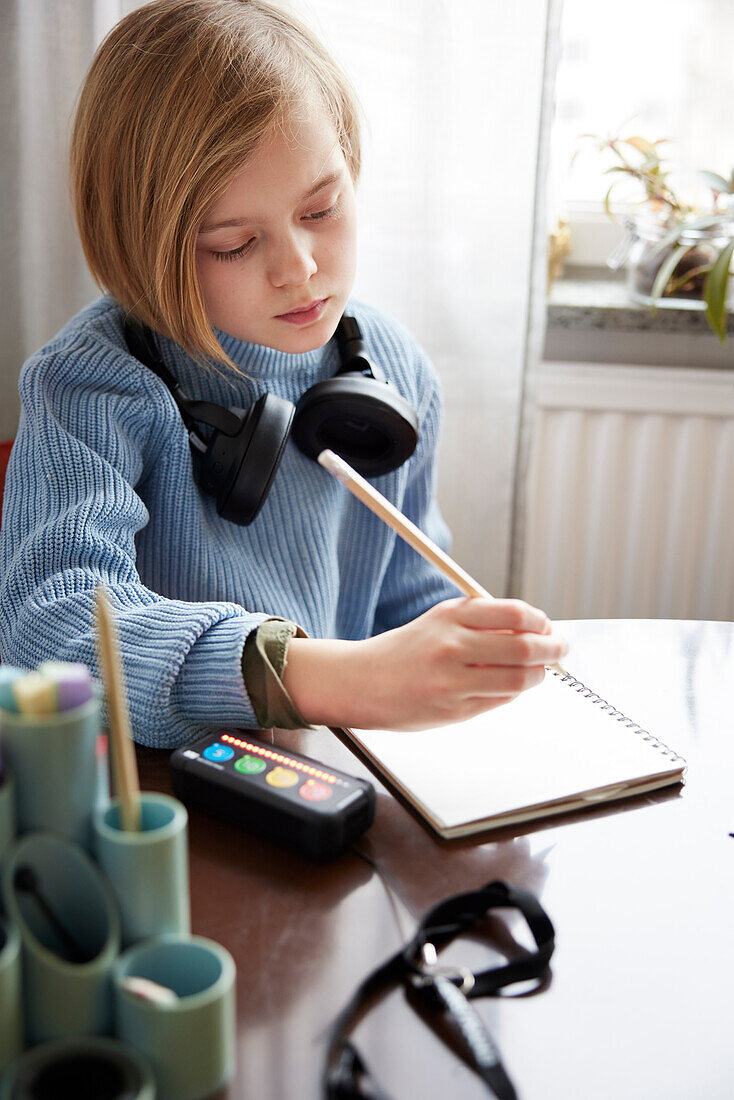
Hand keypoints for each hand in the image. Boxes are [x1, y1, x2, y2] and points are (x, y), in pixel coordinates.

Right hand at [282, 597, 568, 731]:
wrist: (362, 682)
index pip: (515, 614)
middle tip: (560, 648)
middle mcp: (453, 645)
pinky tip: (508, 686)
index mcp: (451, 615)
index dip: (540, 621)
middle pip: (525, 647)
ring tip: (539, 671)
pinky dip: (512, 692)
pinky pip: (500, 700)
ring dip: (538, 675)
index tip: (546, 626)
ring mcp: (454, 680)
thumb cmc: (406, 651)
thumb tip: (534, 630)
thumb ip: (481, 623)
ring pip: (519, 678)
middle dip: (552, 649)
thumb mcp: (440, 622)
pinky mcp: (455, 709)